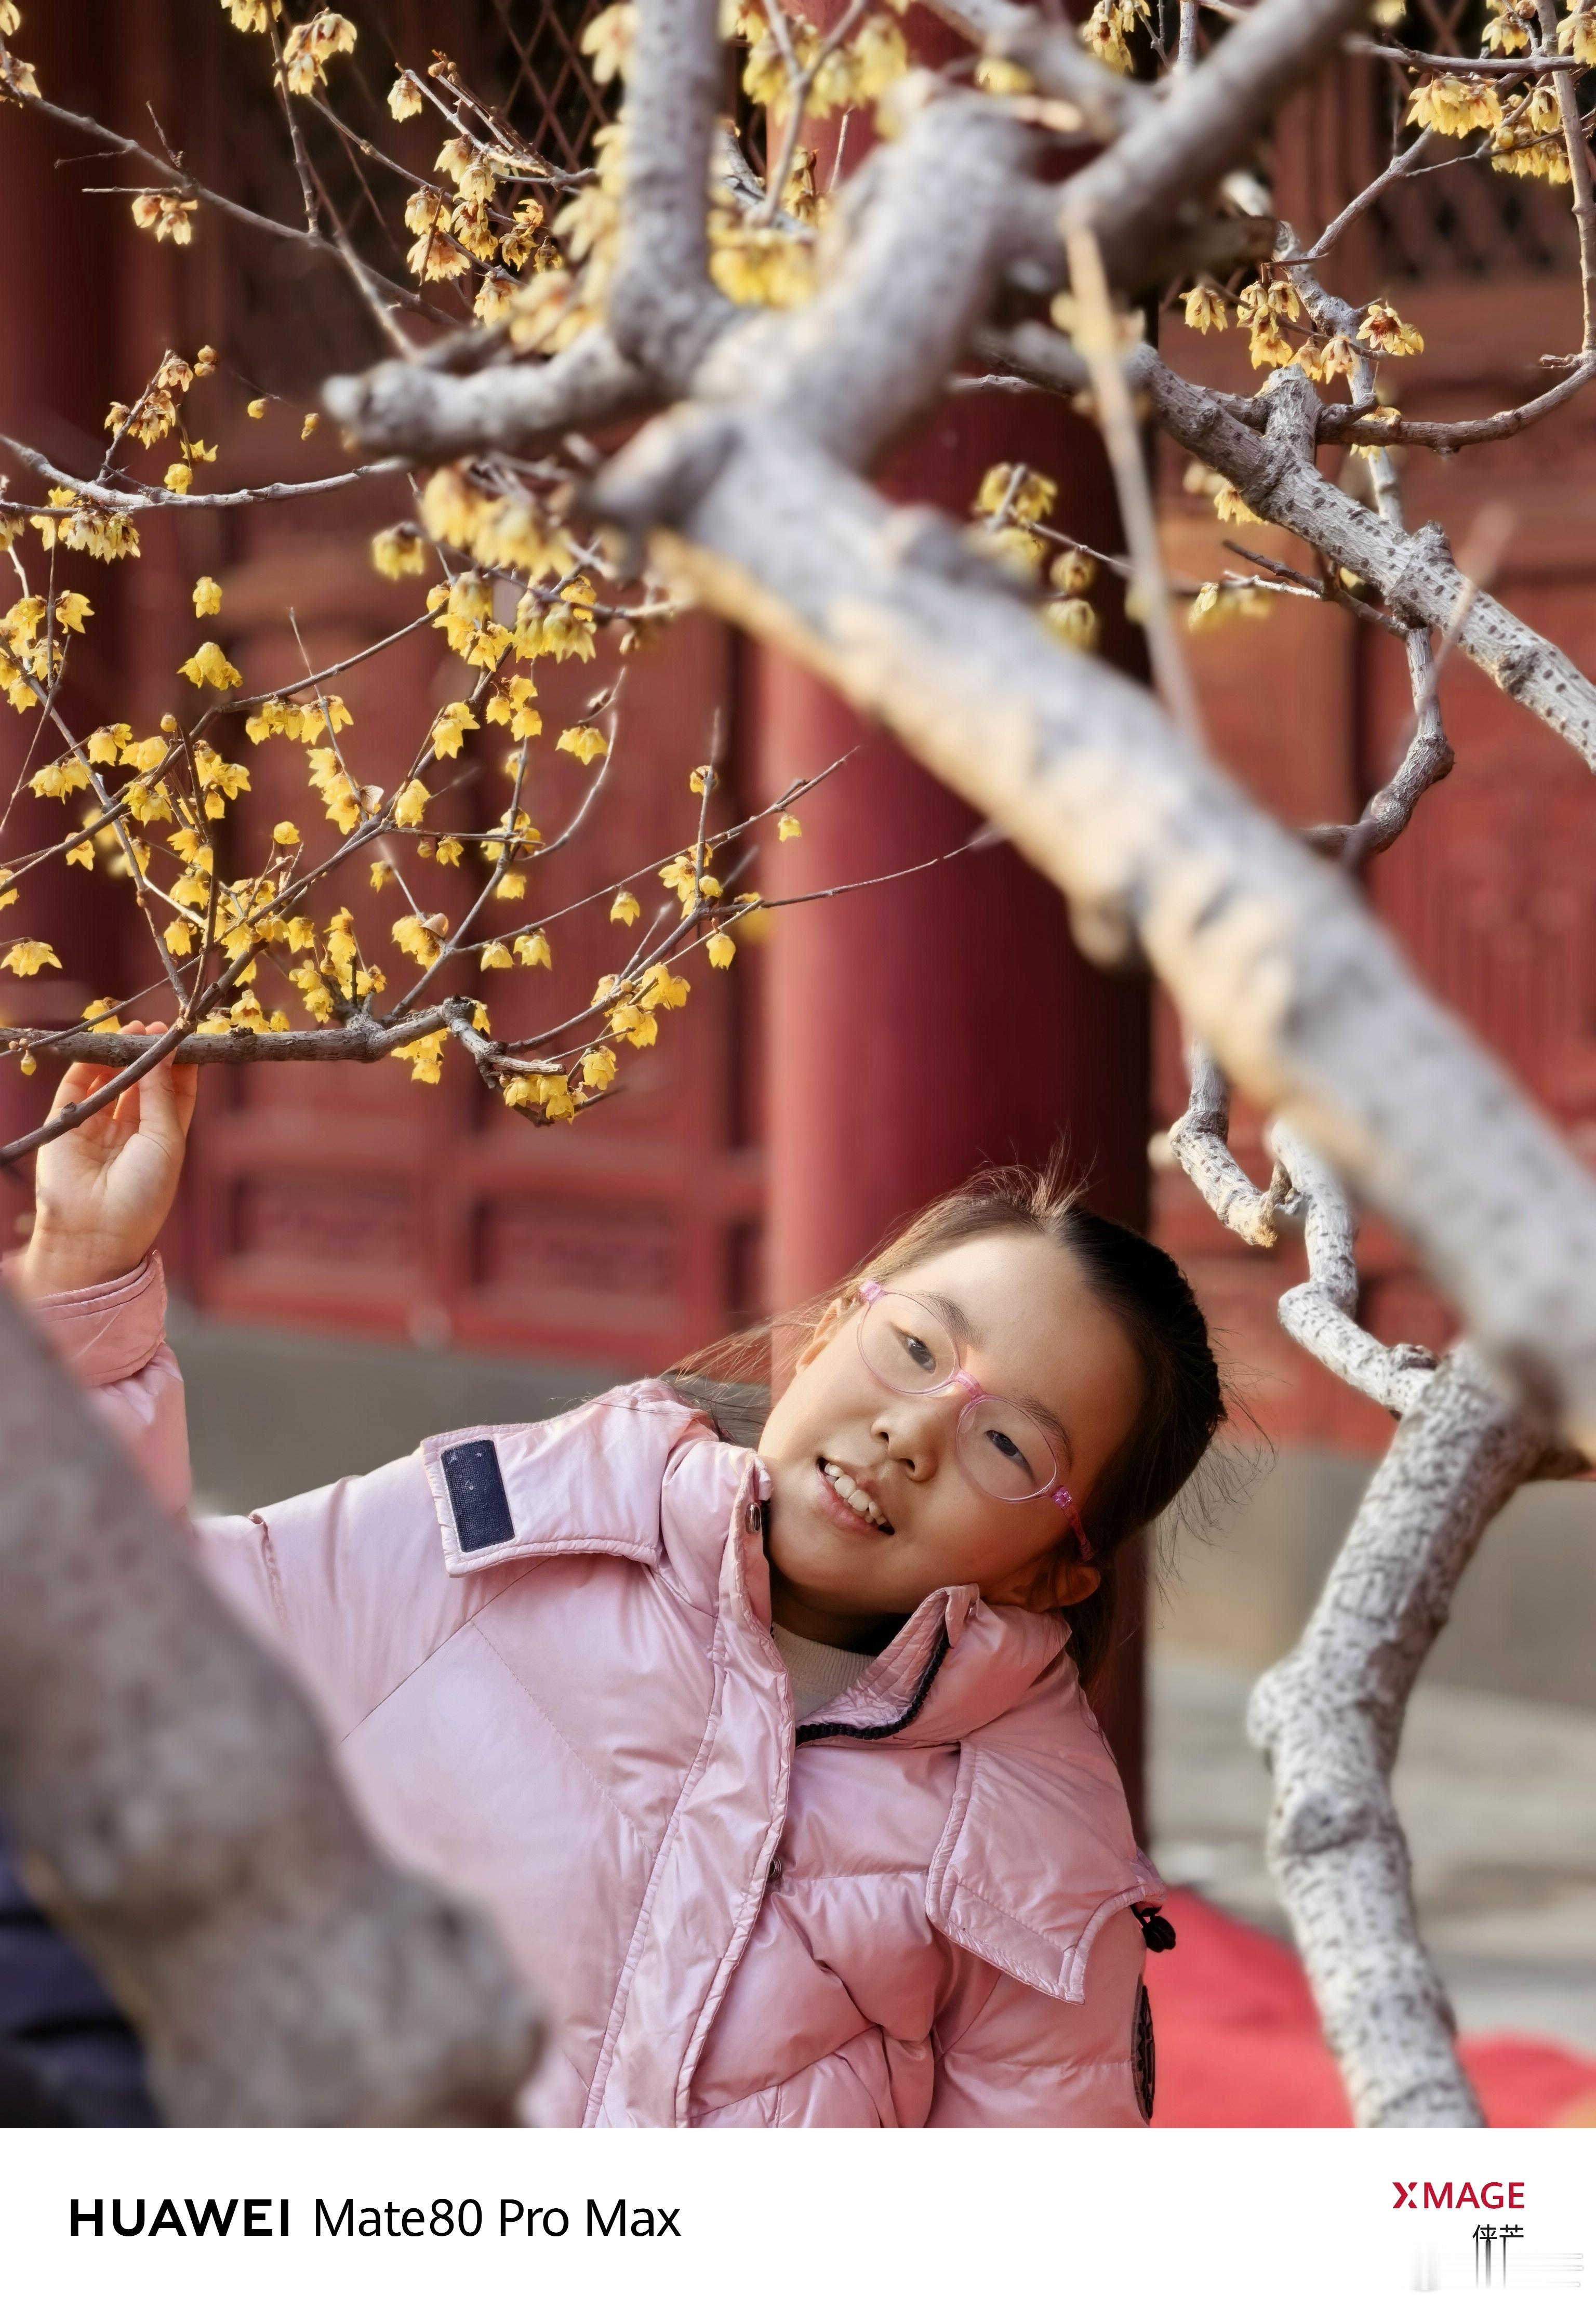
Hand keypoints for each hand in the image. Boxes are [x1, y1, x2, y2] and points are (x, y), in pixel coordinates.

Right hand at [14, 1022, 197, 1299]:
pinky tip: (104, 1045)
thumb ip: (163, 1094)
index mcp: (163, 1139)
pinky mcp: (66, 1124)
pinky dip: (88, 1064)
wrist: (95, 1232)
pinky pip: (77, 1087)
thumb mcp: (165, 1140)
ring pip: (111, 1080)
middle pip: (144, 1082)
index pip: (174, 1094)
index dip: (179, 1065)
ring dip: (121, 1055)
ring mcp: (97, 1126)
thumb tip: (167, 1050)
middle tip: (157, 1027)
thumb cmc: (143, 1194)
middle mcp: (131, 1131)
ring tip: (134, 1030)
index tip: (185, 1039)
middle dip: (150, 1054)